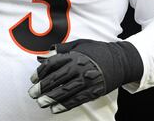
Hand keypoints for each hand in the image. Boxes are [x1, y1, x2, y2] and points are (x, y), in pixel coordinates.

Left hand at [28, 39, 142, 113]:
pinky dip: (65, 105)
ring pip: (65, 90)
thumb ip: (63, 50)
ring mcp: (87, 80)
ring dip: (51, 98)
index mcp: (74, 55)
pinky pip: (77, 99)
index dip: (41, 72)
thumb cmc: (98, 52)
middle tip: (32, 93)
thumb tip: (46, 53)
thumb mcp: (80, 45)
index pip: (53, 64)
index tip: (33, 79)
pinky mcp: (93, 90)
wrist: (120, 61)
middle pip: (57, 78)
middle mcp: (79, 67)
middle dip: (43, 87)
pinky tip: (55, 109)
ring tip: (41, 103)